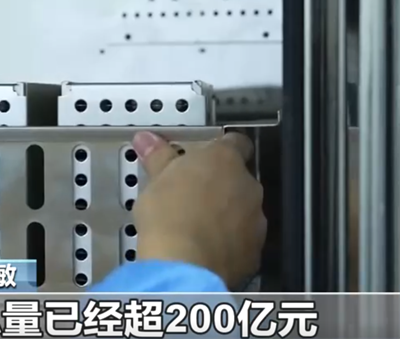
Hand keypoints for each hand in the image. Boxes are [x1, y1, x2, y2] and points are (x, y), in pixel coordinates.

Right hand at [131, 131, 264, 288]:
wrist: (182, 264)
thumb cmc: (168, 214)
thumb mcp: (155, 179)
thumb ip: (158, 156)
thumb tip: (147, 140)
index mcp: (224, 161)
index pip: (235, 143)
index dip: (219, 149)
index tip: (202, 159)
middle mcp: (247, 187)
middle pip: (238, 180)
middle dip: (218, 186)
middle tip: (189, 196)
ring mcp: (256, 220)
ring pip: (243, 211)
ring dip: (225, 215)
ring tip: (194, 226)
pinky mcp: (254, 252)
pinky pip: (242, 241)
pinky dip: (227, 243)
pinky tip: (204, 248)